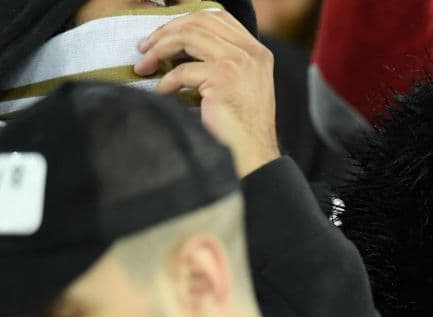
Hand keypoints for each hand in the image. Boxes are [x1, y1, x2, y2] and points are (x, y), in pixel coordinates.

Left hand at [135, 8, 279, 176]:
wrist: (252, 153)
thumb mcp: (241, 85)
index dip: (185, 20)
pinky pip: (182, 71)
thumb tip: (182, 45)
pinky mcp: (223, 78)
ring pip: (187, 38)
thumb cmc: (242, 126)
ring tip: (145, 67)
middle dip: (165, 31)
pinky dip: (167, 82)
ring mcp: (238, 63)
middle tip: (145, 48)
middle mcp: (251, 53)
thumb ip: (225, 61)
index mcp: (257, 52)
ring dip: (159, 51)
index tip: (164, 34)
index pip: (218, 17)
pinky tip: (162, 93)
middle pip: (199, 21)